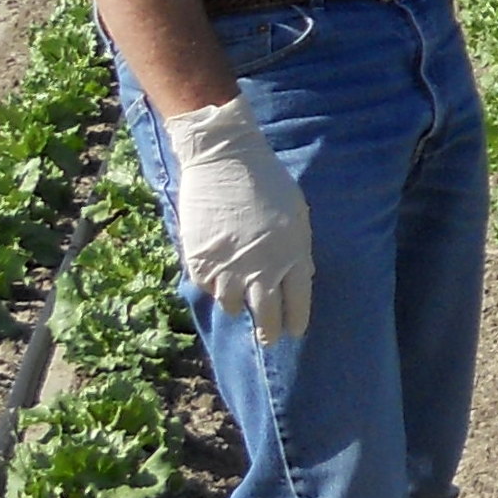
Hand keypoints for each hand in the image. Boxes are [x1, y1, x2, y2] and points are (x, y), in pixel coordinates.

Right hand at [165, 92, 313, 341]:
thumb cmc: (267, 183)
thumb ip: (296, 251)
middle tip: (268, 338)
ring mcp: (228, 268)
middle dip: (269, 332)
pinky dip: (213, 283)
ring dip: (237, 303)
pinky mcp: (200, 262)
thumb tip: (297, 279)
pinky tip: (217, 269)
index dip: (295, 322)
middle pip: (267, 318)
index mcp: (292, 257)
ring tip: (239, 293)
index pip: (297, 306)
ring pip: (233, 306)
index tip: (294, 332)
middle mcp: (261, 270)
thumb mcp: (296, 216)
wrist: (223, 159)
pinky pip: (207, 287)